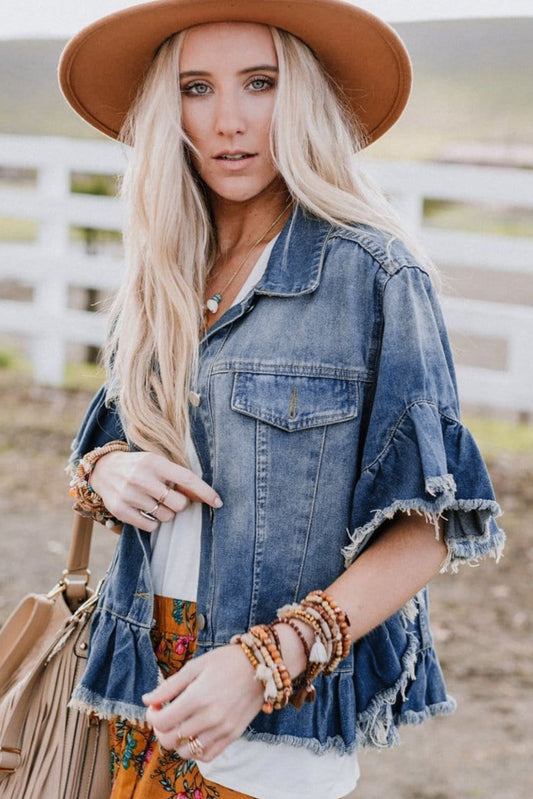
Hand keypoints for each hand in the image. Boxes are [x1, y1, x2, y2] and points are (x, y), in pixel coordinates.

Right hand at [89, 450, 221, 531]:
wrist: (103, 469)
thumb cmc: (139, 467)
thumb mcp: (157, 463)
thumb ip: (177, 477)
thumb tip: (203, 496)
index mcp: (154, 462)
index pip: (186, 479)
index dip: (205, 492)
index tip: (218, 502)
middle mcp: (141, 477)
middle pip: (179, 503)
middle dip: (179, 503)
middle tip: (169, 497)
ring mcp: (130, 494)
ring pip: (165, 517)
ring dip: (164, 512)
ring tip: (153, 501)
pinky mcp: (120, 510)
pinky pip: (150, 527)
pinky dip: (152, 522)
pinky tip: (144, 509)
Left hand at [143, 645, 263, 761]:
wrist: (262, 666)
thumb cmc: (227, 661)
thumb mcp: (196, 666)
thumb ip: (170, 685)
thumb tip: (147, 699)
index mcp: (197, 697)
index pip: (162, 722)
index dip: (152, 716)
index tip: (155, 707)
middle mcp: (209, 718)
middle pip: (170, 739)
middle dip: (161, 729)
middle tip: (164, 716)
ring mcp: (222, 730)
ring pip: (187, 752)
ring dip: (176, 742)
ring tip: (179, 725)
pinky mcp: (233, 736)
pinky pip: (207, 756)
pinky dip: (196, 751)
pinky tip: (194, 735)